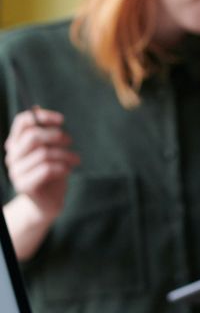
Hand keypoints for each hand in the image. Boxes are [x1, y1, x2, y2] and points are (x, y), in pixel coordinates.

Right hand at [4, 108, 78, 224]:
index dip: (42, 117)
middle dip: (56, 136)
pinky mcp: (25, 185)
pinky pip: (46, 169)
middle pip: (33, 136)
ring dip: (65, 155)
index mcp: (16, 144)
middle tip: (70, 142)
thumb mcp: (50, 151)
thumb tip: (36, 107)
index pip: (23, 122)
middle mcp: (12, 156)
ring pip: (44, 153)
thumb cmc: (51, 175)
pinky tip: (68, 171)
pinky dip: (62, 167)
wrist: (47, 205)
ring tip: (75, 160)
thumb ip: (44, 133)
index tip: (62, 120)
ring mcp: (16, 172)